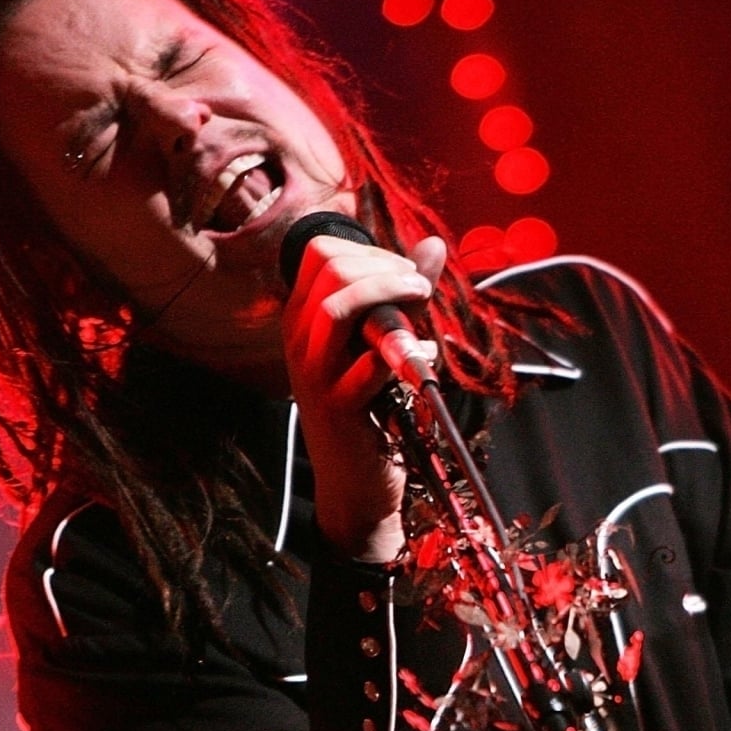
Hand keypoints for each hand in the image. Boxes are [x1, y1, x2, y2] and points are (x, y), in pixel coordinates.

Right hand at [282, 232, 445, 561]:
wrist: (356, 484)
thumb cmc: (373, 408)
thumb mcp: (384, 342)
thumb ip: (405, 295)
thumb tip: (432, 246)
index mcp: (304, 318)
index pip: (320, 251)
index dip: (370, 251)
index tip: (403, 272)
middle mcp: (298, 339)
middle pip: (331, 268)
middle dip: (386, 267)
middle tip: (419, 289)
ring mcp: (312, 373)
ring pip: (339, 306)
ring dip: (391, 295)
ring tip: (422, 304)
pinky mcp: (337, 407)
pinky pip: (370, 363)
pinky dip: (408, 353)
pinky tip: (427, 358)